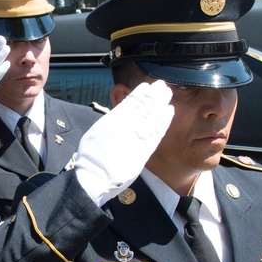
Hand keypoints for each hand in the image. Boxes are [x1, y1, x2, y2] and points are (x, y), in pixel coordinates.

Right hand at [73, 80, 173, 205]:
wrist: (97, 175)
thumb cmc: (92, 158)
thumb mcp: (96, 133)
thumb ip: (110, 122)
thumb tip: (117, 116)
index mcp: (114, 120)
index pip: (130, 103)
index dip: (140, 94)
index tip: (147, 86)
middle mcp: (127, 125)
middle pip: (144, 106)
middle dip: (153, 95)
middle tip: (161, 85)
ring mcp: (137, 136)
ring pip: (152, 115)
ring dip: (160, 103)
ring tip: (167, 93)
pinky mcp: (145, 148)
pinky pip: (157, 130)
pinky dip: (164, 120)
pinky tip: (169, 111)